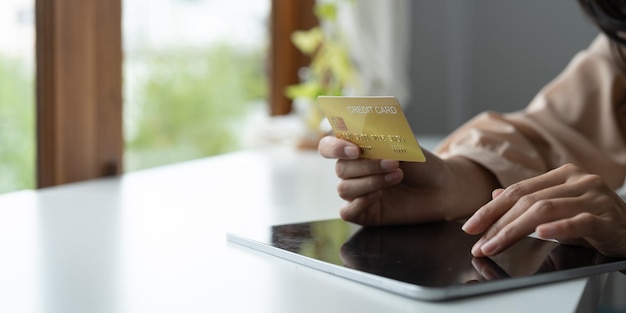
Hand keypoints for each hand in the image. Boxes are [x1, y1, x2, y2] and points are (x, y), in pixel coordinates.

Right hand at [318, 136, 497, 225]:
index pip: (328, 147)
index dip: (334, 147)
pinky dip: (359, 203)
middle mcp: (353, 171)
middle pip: (340, 168)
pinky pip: (347, 212)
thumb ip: (383, 140)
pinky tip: (378, 197)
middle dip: (366, 165)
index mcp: (356, 151)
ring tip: (397, 176)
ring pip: (345, 188)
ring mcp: (357, 193)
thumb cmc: (422, 165)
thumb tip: (365, 134)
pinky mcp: (363, 213)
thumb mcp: (405, 146)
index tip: (354, 149)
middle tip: (393, 163)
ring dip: (370, 181)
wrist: (442, 189)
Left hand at [462, 163, 625, 258]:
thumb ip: (530, 200)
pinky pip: (579, 221)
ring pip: (546, 210)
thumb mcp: (558, 207)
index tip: (470, 226)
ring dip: (514, 231)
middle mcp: (578, 181)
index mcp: (562, 175)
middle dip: (497, 225)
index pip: (518, 191)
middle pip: (527, 201)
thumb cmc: (595, 219)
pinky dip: (558, 229)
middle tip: (479, 243)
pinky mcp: (608, 218)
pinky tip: (540, 235)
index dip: (490, 209)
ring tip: (496, 246)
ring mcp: (594, 197)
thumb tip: (494, 195)